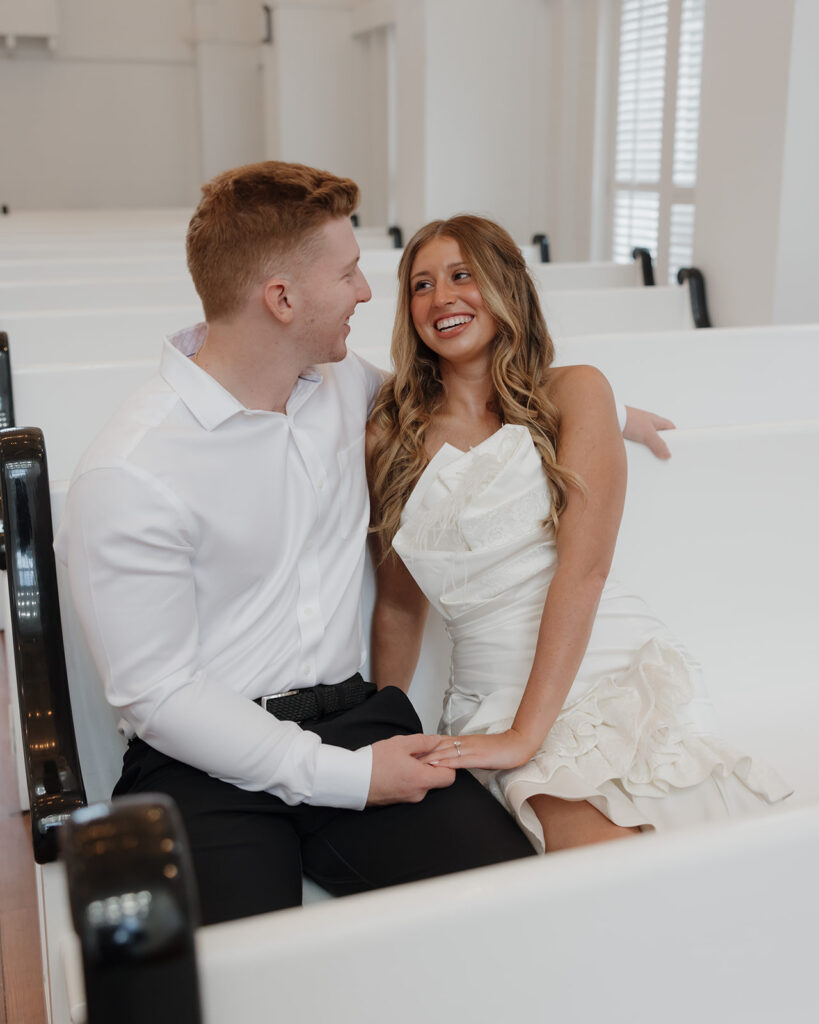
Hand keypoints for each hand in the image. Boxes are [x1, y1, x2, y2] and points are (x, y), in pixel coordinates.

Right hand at [367, 734, 455, 805]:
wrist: (352, 780)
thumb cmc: (373, 763)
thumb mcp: (400, 744)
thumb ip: (423, 741)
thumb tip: (436, 741)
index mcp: (421, 779)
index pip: (450, 777)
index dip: (448, 763)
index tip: (438, 753)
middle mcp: (417, 793)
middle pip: (436, 779)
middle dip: (429, 765)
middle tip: (415, 753)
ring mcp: (408, 799)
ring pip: (422, 783)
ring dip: (417, 770)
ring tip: (401, 759)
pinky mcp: (398, 800)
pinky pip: (411, 788)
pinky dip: (408, 777)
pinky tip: (395, 767)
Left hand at [418, 729, 533, 771]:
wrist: (517, 744)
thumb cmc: (500, 750)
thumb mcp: (478, 751)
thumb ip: (464, 754)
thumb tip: (451, 761)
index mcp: (462, 741)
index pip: (438, 743)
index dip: (422, 747)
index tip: (407, 752)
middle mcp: (463, 742)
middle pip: (436, 746)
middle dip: (419, 752)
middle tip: (402, 757)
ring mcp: (469, 749)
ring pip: (444, 752)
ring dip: (427, 757)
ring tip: (412, 762)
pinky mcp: (477, 757)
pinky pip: (458, 760)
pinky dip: (445, 762)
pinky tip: (435, 766)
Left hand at [623, 406, 675, 459]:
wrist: (608, 419)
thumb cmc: (629, 420)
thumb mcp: (648, 434)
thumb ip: (659, 445)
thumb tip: (667, 454)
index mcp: (656, 420)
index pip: (670, 427)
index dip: (675, 436)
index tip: (677, 446)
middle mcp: (647, 423)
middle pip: (658, 436)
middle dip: (660, 445)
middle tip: (662, 456)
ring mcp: (637, 428)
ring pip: (647, 440)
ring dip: (647, 448)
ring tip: (648, 458)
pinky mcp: (628, 433)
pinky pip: (636, 443)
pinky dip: (637, 448)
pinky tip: (636, 455)